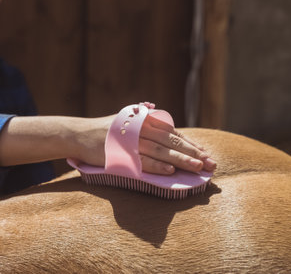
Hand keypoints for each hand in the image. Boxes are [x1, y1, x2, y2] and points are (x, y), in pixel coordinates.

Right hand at [74, 113, 215, 174]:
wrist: (79, 134)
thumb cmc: (106, 129)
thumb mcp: (128, 119)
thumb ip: (146, 121)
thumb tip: (165, 124)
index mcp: (145, 120)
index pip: (173, 133)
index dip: (190, 143)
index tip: (206, 152)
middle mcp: (141, 128)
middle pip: (172, 141)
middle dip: (193, 152)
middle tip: (210, 163)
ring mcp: (132, 141)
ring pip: (161, 151)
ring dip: (181, 159)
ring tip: (198, 166)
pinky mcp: (121, 154)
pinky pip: (142, 160)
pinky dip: (157, 165)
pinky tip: (170, 170)